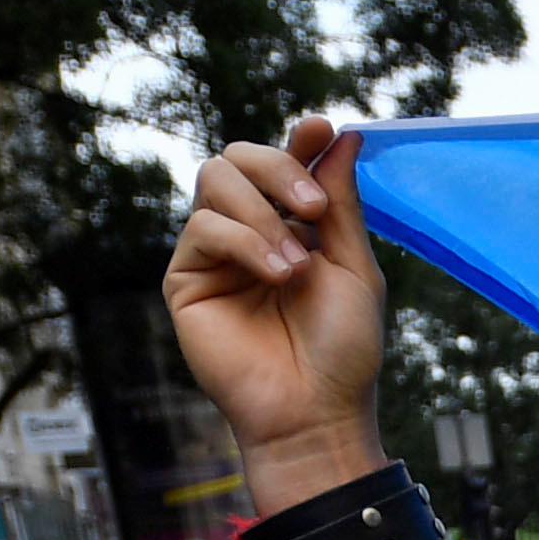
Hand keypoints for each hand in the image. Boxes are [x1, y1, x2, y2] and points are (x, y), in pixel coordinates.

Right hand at [166, 112, 389, 493]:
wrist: (316, 411)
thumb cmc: (342, 350)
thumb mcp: (352, 265)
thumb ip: (340, 201)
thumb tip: (343, 134)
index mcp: (291, 226)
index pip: (284, 163)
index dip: (298, 140)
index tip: (321, 128)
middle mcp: (249, 232)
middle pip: (239, 157)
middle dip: (278, 168)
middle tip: (313, 209)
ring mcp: (214, 253)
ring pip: (215, 180)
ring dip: (262, 213)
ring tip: (296, 266)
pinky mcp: (186, 278)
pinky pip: (203, 227)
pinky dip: (245, 241)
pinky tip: (276, 276)